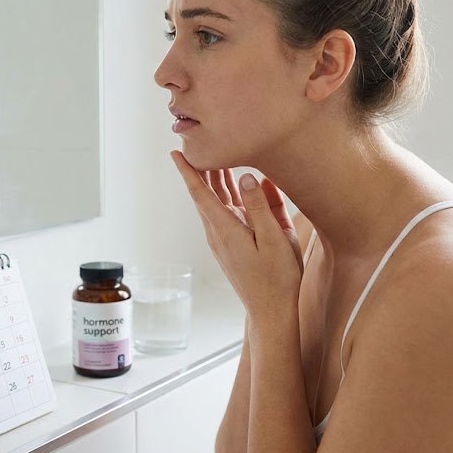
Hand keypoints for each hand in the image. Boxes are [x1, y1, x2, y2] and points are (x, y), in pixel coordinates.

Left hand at [170, 151, 302, 319]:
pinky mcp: (233, 243)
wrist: (272, 310)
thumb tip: (247, 175)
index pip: (200, 192)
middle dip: (203, 166)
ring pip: (218, 200)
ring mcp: (225, 238)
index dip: (187, 170)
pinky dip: (229, 193)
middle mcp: (219, 231)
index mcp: (225, 228)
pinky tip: (239, 183)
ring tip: (218, 154)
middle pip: (207, 192)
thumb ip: (260, 206)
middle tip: (200, 141)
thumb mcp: (275, 238)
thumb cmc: (277, 278)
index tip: (175, 152)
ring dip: (216, 178)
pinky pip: (228, 211)